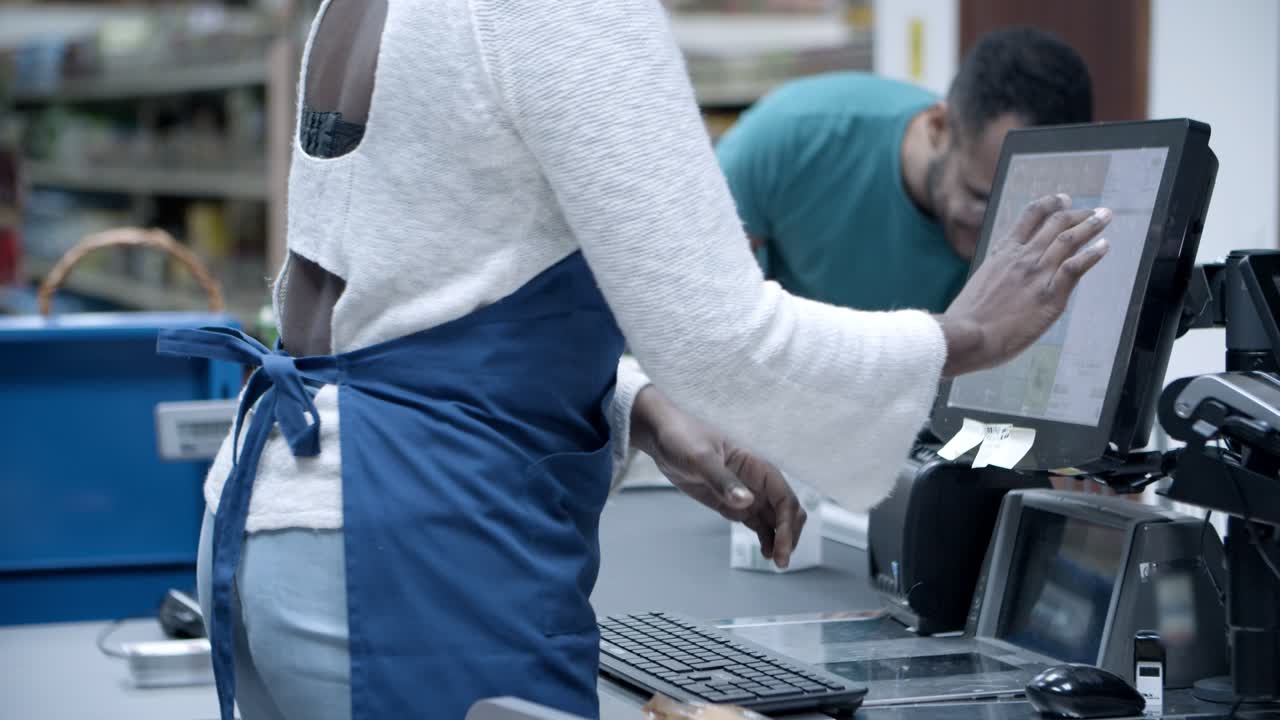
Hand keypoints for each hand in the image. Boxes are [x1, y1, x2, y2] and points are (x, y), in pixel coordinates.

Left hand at [630, 386, 806, 567]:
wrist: (663, 438)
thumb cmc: (683, 438)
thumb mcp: (700, 458)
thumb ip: (722, 480)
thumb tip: (746, 501)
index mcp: (757, 465)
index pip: (785, 497)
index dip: (788, 523)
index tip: (781, 547)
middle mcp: (758, 481)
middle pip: (788, 511)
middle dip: (790, 534)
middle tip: (780, 561)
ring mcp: (748, 494)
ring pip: (777, 520)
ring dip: (781, 539)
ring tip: (775, 562)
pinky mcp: (734, 505)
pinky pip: (759, 524)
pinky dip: (767, 538)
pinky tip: (766, 553)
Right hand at [939, 194, 1111, 376]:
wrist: (964, 336)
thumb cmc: (966, 319)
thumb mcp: (979, 284)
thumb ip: (997, 275)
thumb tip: (1003, 281)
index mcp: (1002, 253)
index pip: (1030, 216)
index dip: (1050, 203)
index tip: (1063, 199)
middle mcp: (1022, 257)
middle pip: (1056, 223)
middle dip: (1078, 213)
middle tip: (1095, 210)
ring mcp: (1036, 275)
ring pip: (1069, 240)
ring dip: (1090, 225)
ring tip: (1105, 216)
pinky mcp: (1049, 296)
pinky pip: (1075, 267)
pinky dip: (1092, 254)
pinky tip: (1104, 246)